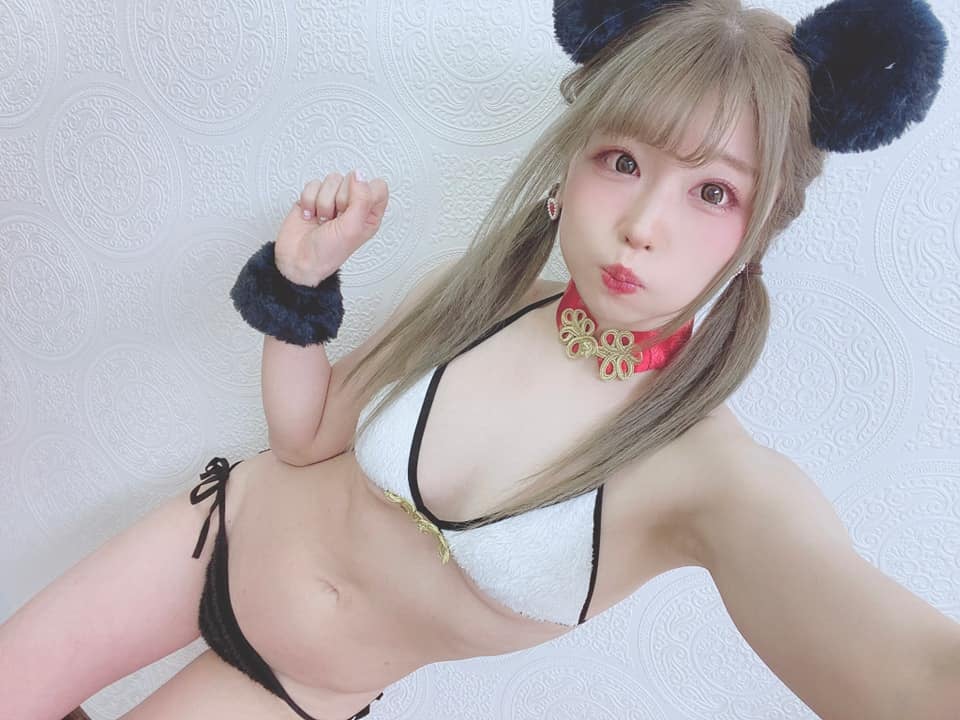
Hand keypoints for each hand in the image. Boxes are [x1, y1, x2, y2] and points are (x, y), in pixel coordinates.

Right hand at [275, 170, 389, 285]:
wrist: (298, 260)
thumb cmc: (328, 253)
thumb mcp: (352, 229)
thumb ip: (362, 200)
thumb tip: (359, 175)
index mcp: (369, 215)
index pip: (377, 186)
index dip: (364, 193)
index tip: (353, 209)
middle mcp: (353, 205)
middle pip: (352, 180)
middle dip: (340, 199)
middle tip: (336, 218)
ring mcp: (333, 200)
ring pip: (332, 180)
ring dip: (323, 202)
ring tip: (323, 220)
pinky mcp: (314, 197)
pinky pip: (314, 184)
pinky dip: (309, 201)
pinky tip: (311, 216)